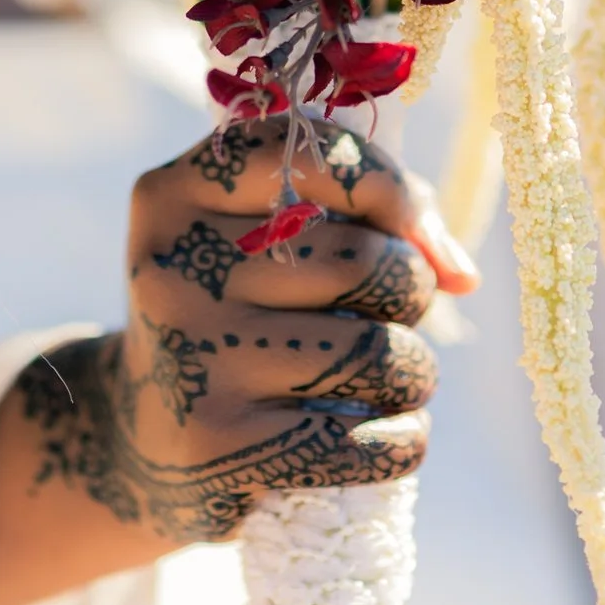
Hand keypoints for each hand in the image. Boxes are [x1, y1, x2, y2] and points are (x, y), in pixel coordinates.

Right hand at [0, 117, 477, 604]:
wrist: (144, 442)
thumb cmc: (241, 317)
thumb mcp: (264, 240)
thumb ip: (366, 215)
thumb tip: (460, 274)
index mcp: (174, 196)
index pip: (311, 153)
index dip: (385, 185)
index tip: (404, 225)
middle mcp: (174, 270)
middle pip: (366, 263)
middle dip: (409, 292)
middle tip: (384, 314)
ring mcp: (194, 362)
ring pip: (383, 357)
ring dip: (411, 374)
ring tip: (377, 380)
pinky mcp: (221, 452)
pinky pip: (372, 442)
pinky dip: (400, 442)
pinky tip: (372, 437)